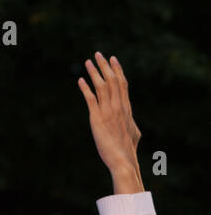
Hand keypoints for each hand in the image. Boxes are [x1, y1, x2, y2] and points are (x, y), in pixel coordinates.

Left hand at [78, 53, 142, 194]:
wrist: (123, 160)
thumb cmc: (128, 150)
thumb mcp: (134, 134)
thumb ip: (132, 125)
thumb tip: (134, 126)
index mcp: (126, 108)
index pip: (122, 84)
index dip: (117, 70)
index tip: (113, 59)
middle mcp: (118, 107)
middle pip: (113, 80)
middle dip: (105, 66)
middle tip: (98, 54)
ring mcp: (108, 112)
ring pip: (102, 87)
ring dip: (94, 73)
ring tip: (88, 62)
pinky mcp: (97, 120)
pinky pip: (91, 100)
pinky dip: (85, 89)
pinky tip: (80, 80)